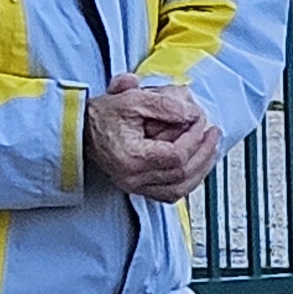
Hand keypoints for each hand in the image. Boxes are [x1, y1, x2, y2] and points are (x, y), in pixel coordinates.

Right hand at [85, 78, 220, 204]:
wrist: (79, 131)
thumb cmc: (102, 115)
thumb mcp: (131, 99)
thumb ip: (163, 104)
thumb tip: (192, 114)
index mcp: (131, 157)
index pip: (176, 156)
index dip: (194, 138)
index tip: (200, 121)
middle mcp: (132, 178)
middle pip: (182, 174)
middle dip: (204, 152)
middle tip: (213, 132)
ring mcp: (135, 186)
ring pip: (179, 189)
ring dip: (201, 169)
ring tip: (211, 148)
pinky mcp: (137, 189)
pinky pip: (170, 194)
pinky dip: (188, 181)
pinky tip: (197, 165)